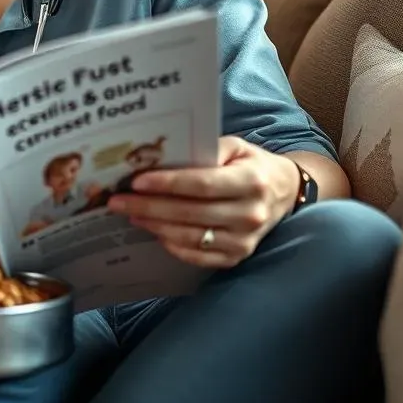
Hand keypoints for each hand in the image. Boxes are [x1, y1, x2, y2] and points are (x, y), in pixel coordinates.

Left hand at [106, 135, 299, 268]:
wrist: (284, 192)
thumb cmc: (251, 164)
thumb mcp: (235, 146)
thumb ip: (205, 149)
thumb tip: (165, 157)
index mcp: (251, 182)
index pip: (202, 184)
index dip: (167, 184)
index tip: (136, 181)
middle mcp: (250, 214)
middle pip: (191, 213)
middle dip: (149, 206)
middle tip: (117, 201)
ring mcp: (245, 240)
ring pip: (191, 237)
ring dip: (155, 226)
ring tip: (130, 213)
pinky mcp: (237, 256)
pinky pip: (199, 256)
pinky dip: (173, 245)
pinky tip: (153, 231)